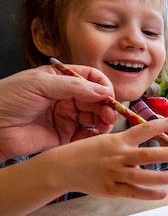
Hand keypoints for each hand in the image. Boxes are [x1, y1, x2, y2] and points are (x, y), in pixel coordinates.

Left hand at [0, 65, 115, 161]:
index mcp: (60, 80)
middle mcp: (66, 98)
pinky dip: (94, 137)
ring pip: (94, 118)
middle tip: (110, 115)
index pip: (91, 79)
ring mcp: (66, 117)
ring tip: (104, 126)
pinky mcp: (64, 137)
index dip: (103, 86)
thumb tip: (102, 90)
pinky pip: (85, 136)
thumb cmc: (6, 99)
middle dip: (106, 106)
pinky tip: (94, 136)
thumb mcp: (40, 84)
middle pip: (97, 100)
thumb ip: (73, 86)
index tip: (109, 95)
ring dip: (103, 122)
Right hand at [0, 117, 167, 215]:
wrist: (62, 167)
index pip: (145, 129)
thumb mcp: (107, 138)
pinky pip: (133, 192)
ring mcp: (115, 173)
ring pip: (142, 176)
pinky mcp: (112, 189)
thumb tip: (154, 137)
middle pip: (148, 154)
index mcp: (119, 141)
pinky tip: (162, 194)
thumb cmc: (89, 151)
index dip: (163, 124)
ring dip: (162, 177)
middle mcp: (119, 156)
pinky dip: (149, 194)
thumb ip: (128, 140)